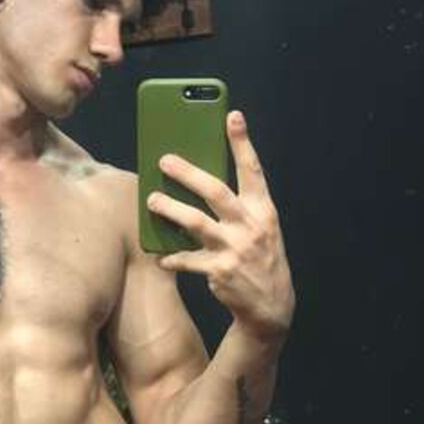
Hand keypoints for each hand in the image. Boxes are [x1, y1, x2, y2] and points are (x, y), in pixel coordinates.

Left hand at [146, 110, 294, 341]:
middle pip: (216, 191)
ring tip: (151, 200)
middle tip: (164, 160)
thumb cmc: (260, 258)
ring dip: (170, 209)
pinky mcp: (219, 271)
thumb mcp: (261, 228)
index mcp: (264, 211)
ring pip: (195, 222)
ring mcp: (235, 249)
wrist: (272, 307)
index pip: (253, 170)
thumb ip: (239, 207)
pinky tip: (161, 256)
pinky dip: (173, 257)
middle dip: (188, 173)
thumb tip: (200, 181)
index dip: (242, 143)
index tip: (232, 116)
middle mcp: (251, 226)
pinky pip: (187, 260)